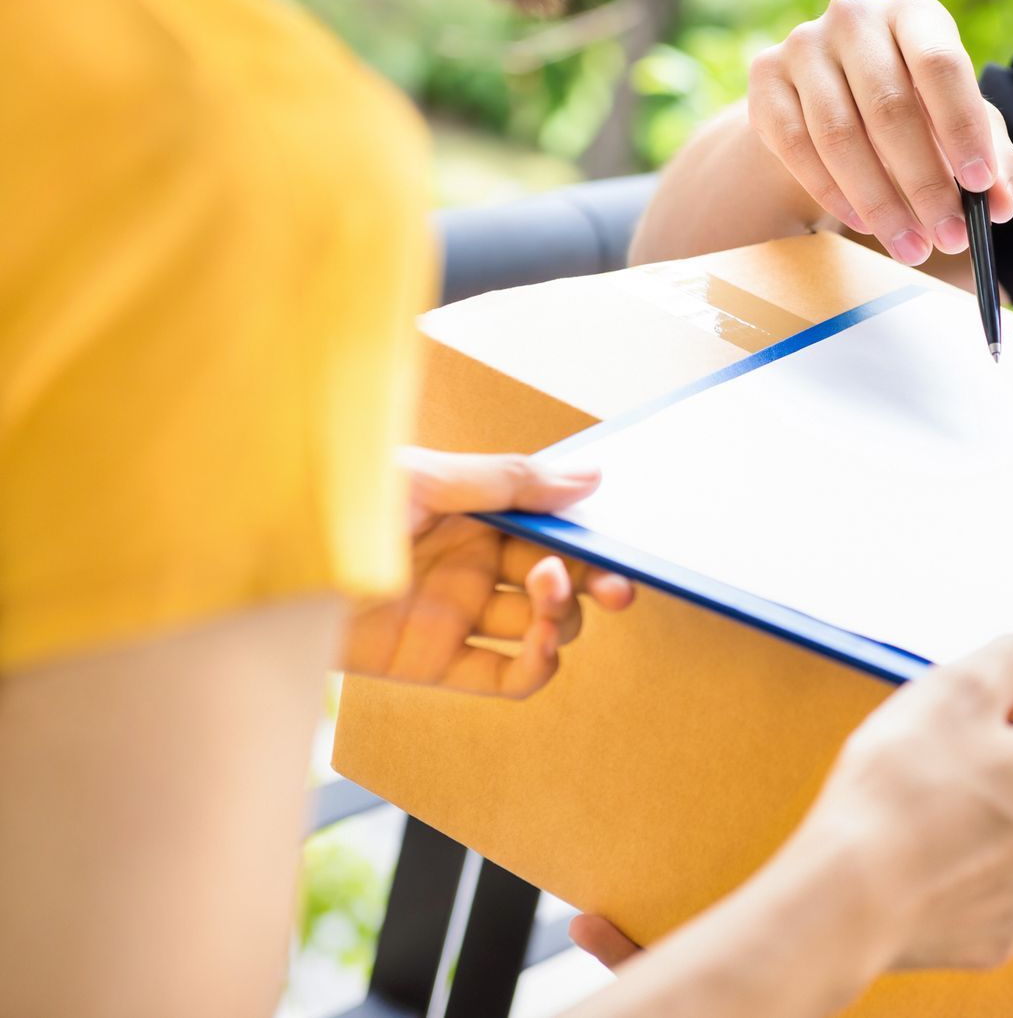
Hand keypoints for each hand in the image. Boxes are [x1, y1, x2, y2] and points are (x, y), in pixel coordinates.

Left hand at [340, 448, 634, 697]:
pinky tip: (546, 642)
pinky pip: (505, 677)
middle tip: (610, 582)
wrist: (251, 557)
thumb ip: (510, 483)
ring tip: (553, 589)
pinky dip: (538, 666)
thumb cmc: (328, 503)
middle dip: (590, 583)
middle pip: (557, 585)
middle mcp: (467, 567)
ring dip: (565, 615)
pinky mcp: (431, 664)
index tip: (619, 549)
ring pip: (543, 629)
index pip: (550, 534)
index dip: (588, 543)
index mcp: (470, 516)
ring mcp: (452, 616)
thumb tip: (589, 480)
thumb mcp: (427, 478)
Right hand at [569, 637, 1012, 975]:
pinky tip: (923, 847)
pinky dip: (969, 866)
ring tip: (936, 796)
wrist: (846, 896)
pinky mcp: (992, 938)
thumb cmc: (905, 791)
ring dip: (1006, 819)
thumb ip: (1012, 660)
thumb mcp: (955, 683)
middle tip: (977, 746)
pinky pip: (995, 889)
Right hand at [747, 0, 1012, 264]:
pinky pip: (796, 146)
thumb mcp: (958, 124)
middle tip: (948, 236)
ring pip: (839, 135)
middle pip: (889, 108)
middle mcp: (854, 17)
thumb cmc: (914, 108)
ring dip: (879, 202)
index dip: (962, 128)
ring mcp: (803, 44)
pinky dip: (833, 193)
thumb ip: (990, 158)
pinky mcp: (765, 78)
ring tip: (911, 246)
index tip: (980, 185)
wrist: (836, 94)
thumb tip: (999, 205)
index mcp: (914, 12)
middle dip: (924, 183)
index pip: (940, 65)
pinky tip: (865, 224)